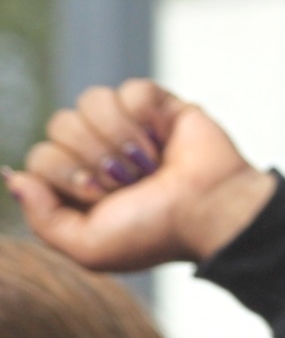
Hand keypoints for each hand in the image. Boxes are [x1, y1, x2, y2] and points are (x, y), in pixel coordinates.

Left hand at [7, 79, 276, 267]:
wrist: (212, 213)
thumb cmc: (158, 233)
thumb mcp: (89, 247)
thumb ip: (42, 219)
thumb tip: (15, 175)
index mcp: (80, 181)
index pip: (41, 155)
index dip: (67, 176)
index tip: (105, 197)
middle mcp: (98, 150)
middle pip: (60, 125)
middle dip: (95, 158)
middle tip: (131, 182)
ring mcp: (127, 124)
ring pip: (90, 101)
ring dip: (121, 138)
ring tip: (151, 162)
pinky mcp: (157, 103)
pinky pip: (129, 90)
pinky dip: (147, 118)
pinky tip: (165, 139)